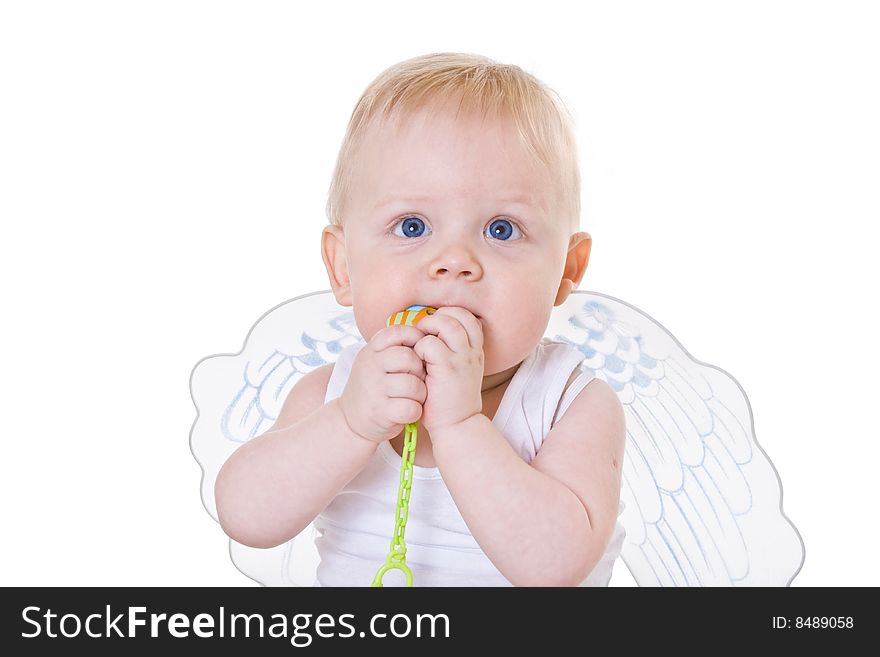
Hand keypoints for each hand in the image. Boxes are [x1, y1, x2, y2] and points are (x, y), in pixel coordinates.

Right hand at [339, 324, 427, 443]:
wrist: (350, 420)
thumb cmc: (374, 388)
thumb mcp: (375, 362)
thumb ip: (393, 349)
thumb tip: (424, 335)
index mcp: (371, 351)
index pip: (397, 332)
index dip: (415, 338)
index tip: (419, 351)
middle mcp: (370, 366)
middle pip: (408, 358)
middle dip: (420, 370)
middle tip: (417, 380)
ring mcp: (374, 389)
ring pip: (413, 385)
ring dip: (420, 393)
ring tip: (414, 398)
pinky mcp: (380, 412)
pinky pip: (411, 407)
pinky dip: (415, 411)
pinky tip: (409, 411)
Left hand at [412, 307, 483, 434]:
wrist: (457, 425)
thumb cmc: (450, 400)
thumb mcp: (458, 372)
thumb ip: (451, 352)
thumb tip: (429, 333)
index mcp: (475, 351)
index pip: (469, 318)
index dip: (451, 316)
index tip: (436, 328)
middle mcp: (472, 352)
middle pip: (459, 315)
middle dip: (437, 317)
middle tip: (424, 331)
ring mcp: (462, 359)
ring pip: (446, 324)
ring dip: (428, 328)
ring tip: (419, 345)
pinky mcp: (447, 368)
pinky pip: (429, 344)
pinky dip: (419, 348)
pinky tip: (418, 363)